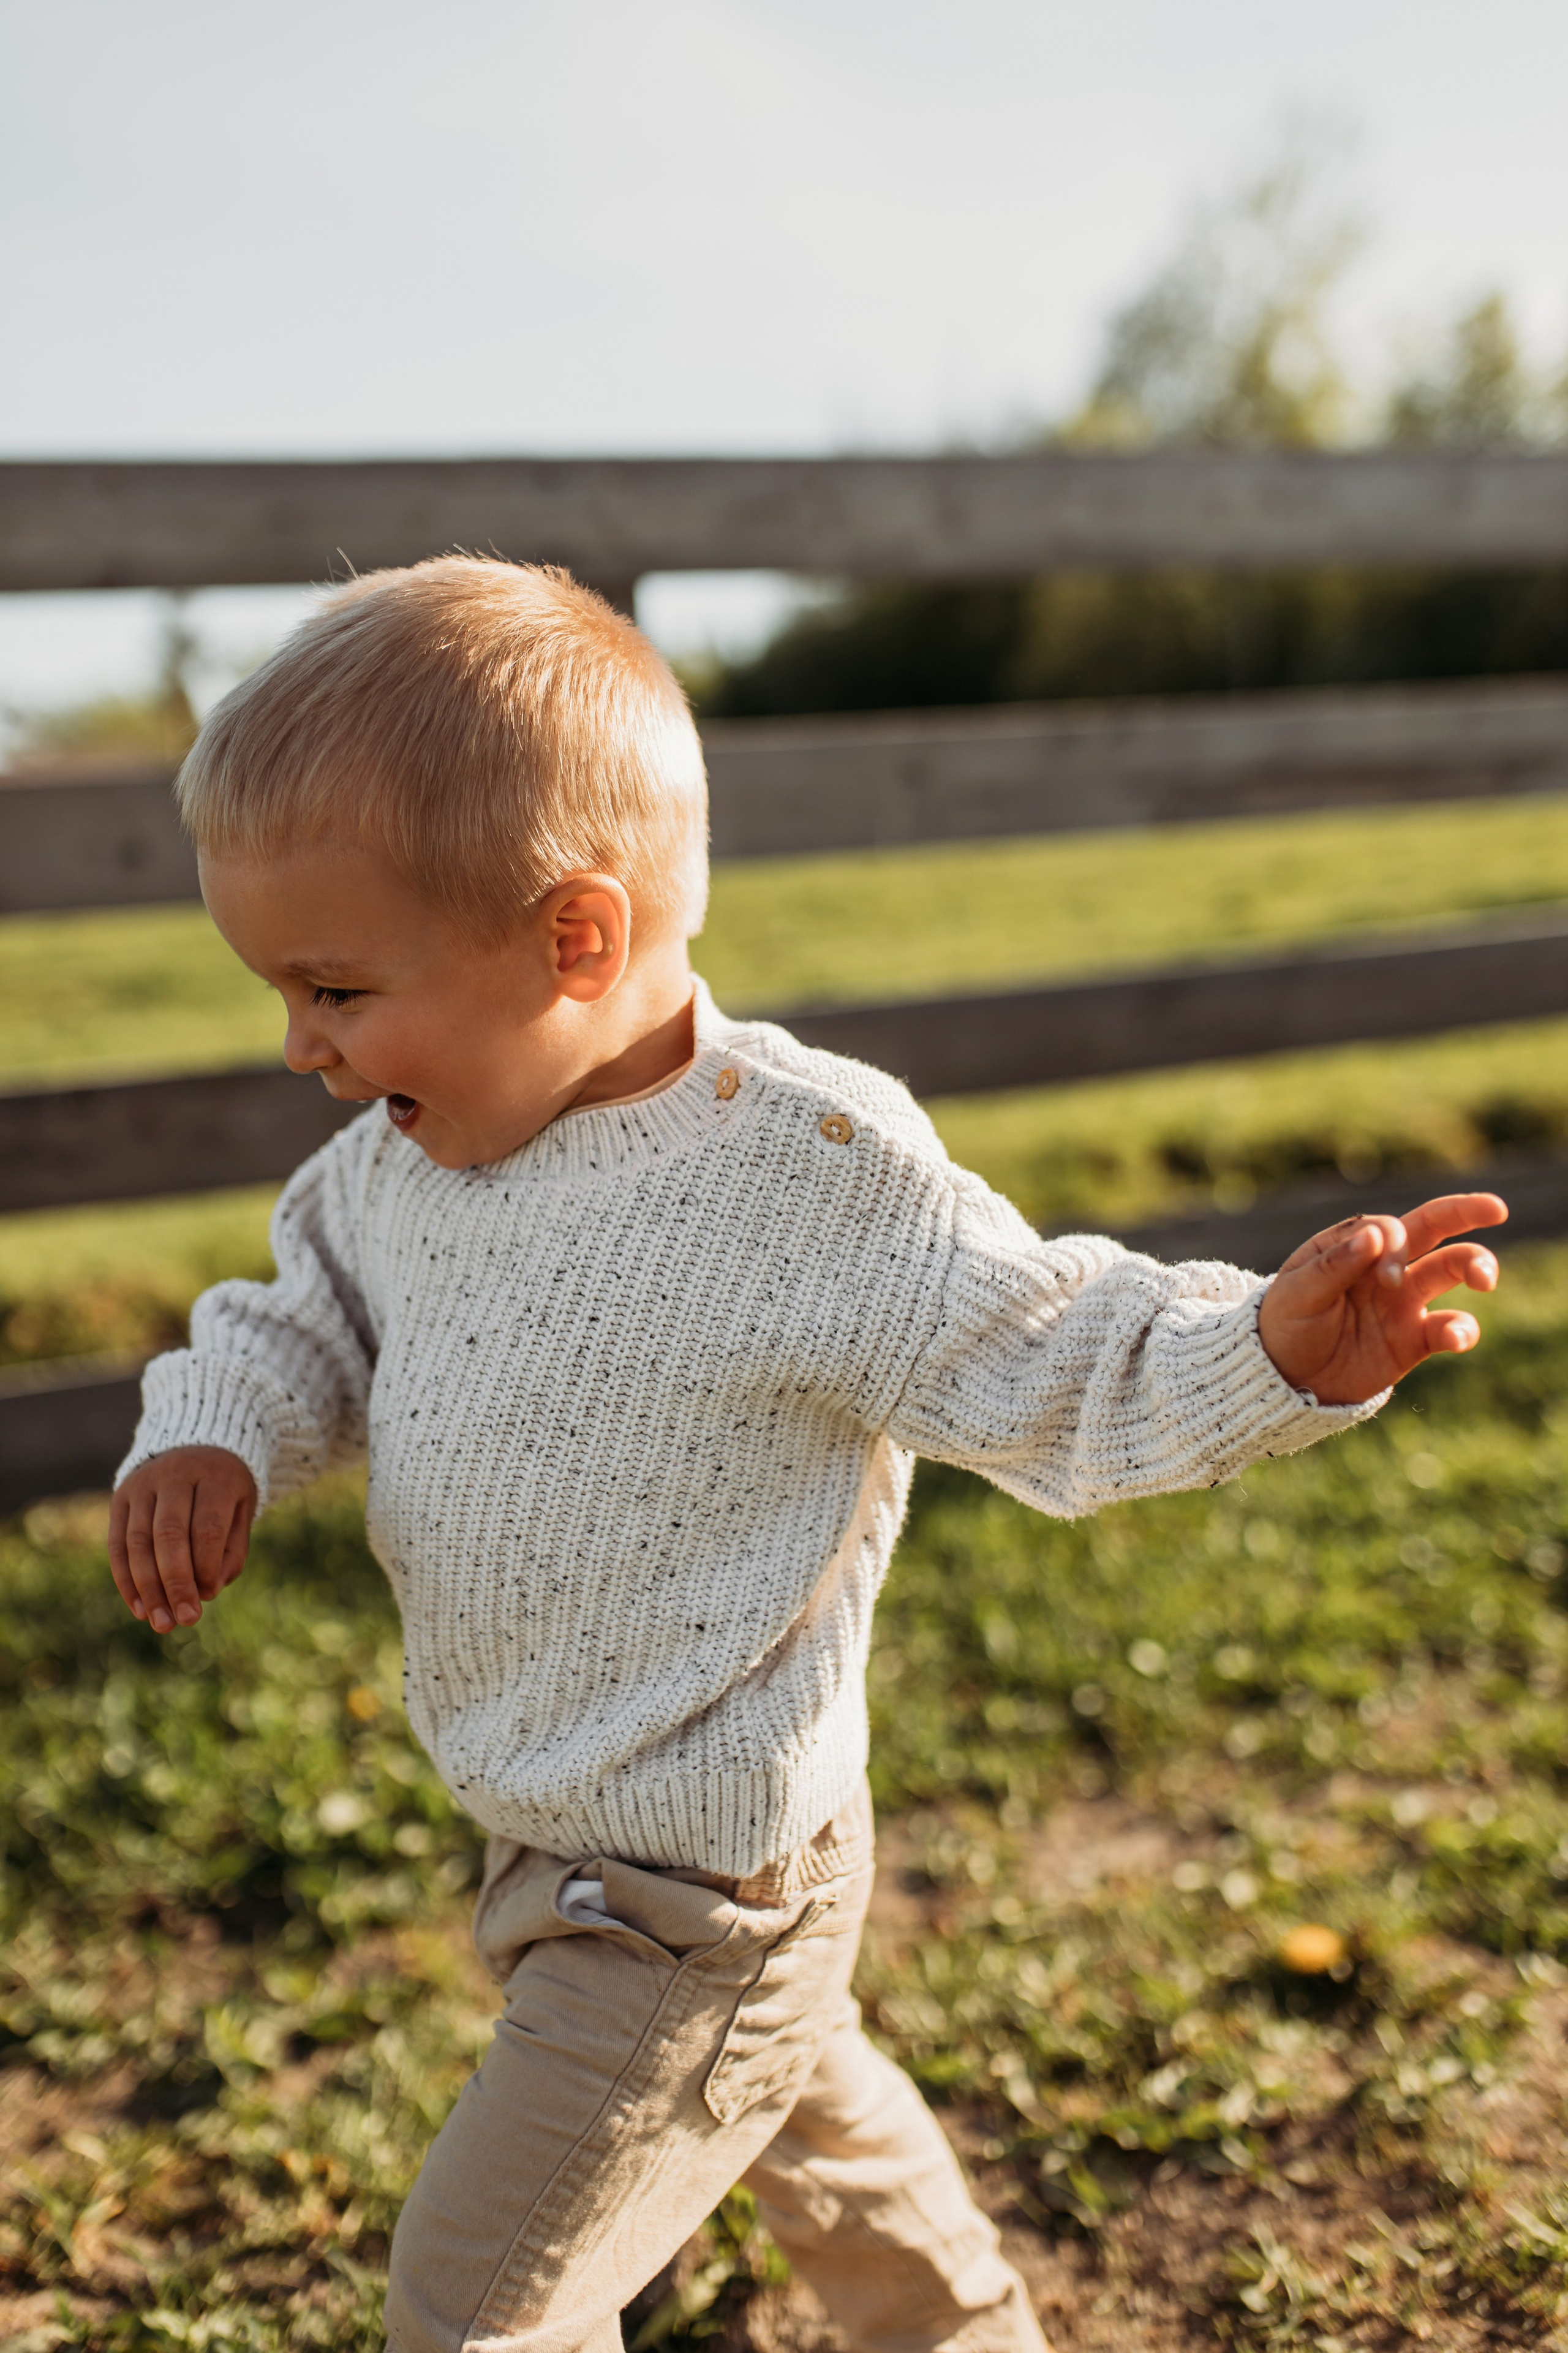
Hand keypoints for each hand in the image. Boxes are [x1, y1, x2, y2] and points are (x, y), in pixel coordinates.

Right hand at [108, 1447, 257, 1632]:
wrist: (195, 1442)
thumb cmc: (225, 1488)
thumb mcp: (242, 1509)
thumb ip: (232, 1550)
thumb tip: (207, 1592)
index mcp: (214, 1475)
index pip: (207, 1527)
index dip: (205, 1566)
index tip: (207, 1597)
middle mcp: (175, 1475)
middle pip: (169, 1535)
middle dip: (175, 1583)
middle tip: (184, 1621)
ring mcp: (143, 1483)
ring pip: (138, 1541)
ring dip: (148, 1588)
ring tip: (160, 1623)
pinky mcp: (121, 1495)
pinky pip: (117, 1543)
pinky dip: (126, 1579)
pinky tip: (139, 1608)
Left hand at [1257, 1192, 1506, 1406]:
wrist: (1284, 1379)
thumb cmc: (1284, 1325)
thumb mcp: (1297, 1293)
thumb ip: (1335, 1264)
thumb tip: (1377, 1235)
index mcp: (1353, 1245)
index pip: (1392, 1228)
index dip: (1397, 1246)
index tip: (1383, 1279)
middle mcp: (1385, 1267)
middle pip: (1434, 1228)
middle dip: (1466, 1211)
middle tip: (1496, 1208)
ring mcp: (1404, 1301)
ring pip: (1452, 1270)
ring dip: (1476, 1265)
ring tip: (1485, 1278)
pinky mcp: (1415, 1340)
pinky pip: (1449, 1328)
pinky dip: (1462, 1330)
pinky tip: (1457, 1338)